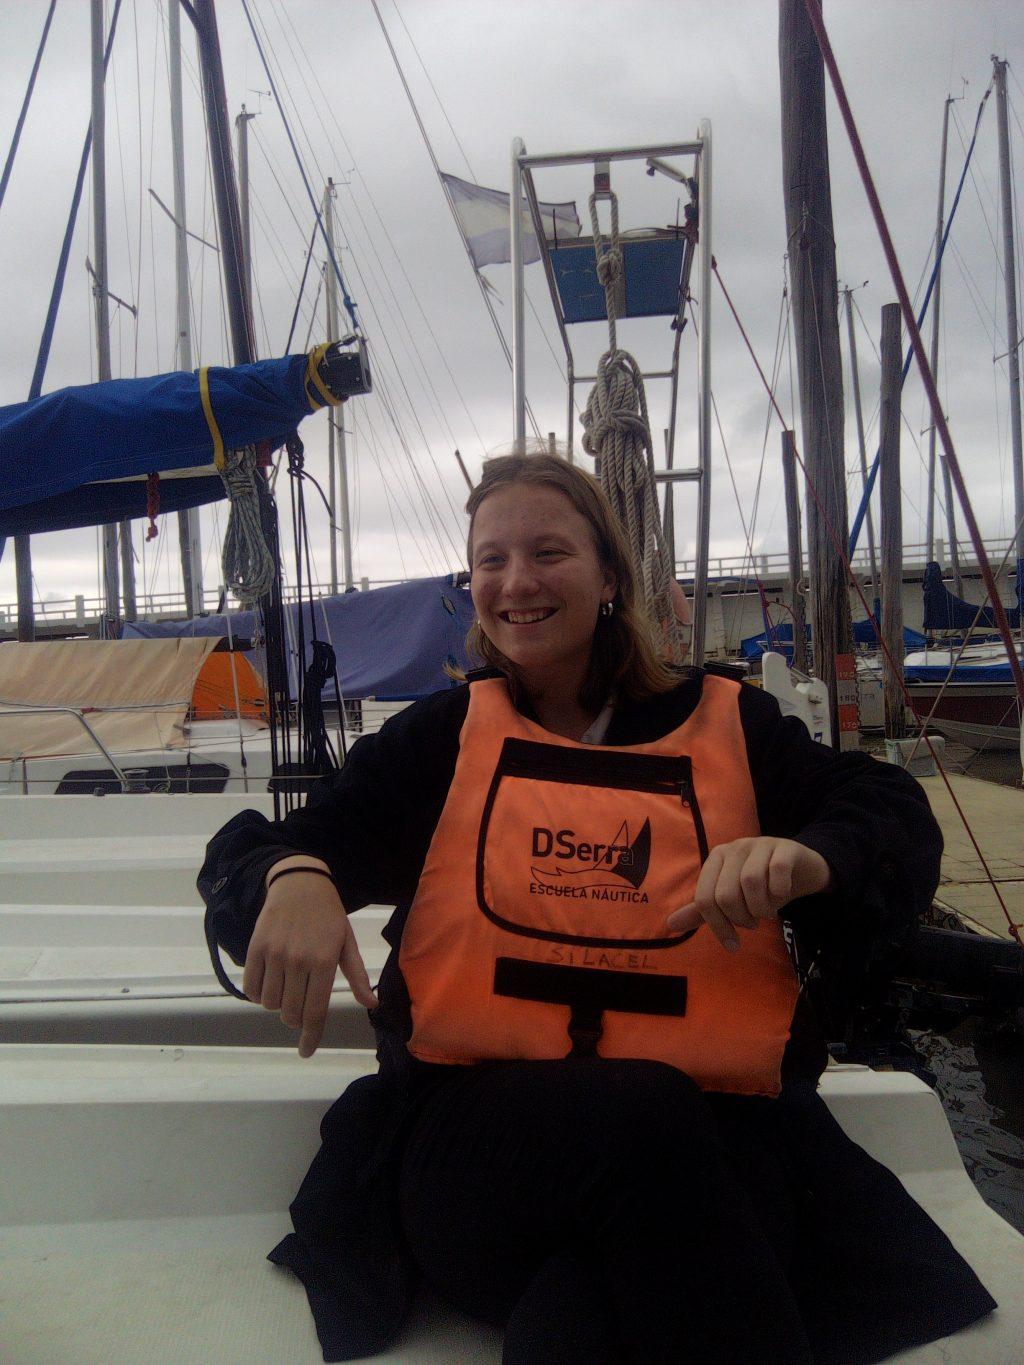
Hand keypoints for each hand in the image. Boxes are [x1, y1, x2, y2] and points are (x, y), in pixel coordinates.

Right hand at [243, 863, 376, 1057]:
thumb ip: (358, 976)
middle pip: (291, 1013)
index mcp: (324, 962)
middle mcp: (297, 960)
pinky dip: (258, 995)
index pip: (316, 1012)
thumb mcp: (347, 943)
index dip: (311, 1037)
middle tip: (301, 1008)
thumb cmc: (329, 916)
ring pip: (270, 1003)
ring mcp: (274, 954)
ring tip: (287, 989)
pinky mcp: (255, 948)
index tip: (306, 1052)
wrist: (300, 884)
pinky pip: (251, 988)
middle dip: (296, 1020)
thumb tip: (372, 1004)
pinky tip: (269, 985)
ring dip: (278, 1005)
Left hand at [665, 837, 832, 951]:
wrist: (801, 869)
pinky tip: (782, 897)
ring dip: (761, 908)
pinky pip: (777, 871)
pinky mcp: (785, 847)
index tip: (733, 944)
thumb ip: (702, 910)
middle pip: (726, 894)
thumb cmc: (761, 885)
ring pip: (751, 882)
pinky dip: (779, 892)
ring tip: (767, 912)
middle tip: (753, 922)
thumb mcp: (730, 897)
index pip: (705, 899)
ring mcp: (760, 844)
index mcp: (716, 858)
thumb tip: (670, 924)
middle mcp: (735, 848)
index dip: (718, 927)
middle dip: (741, 918)